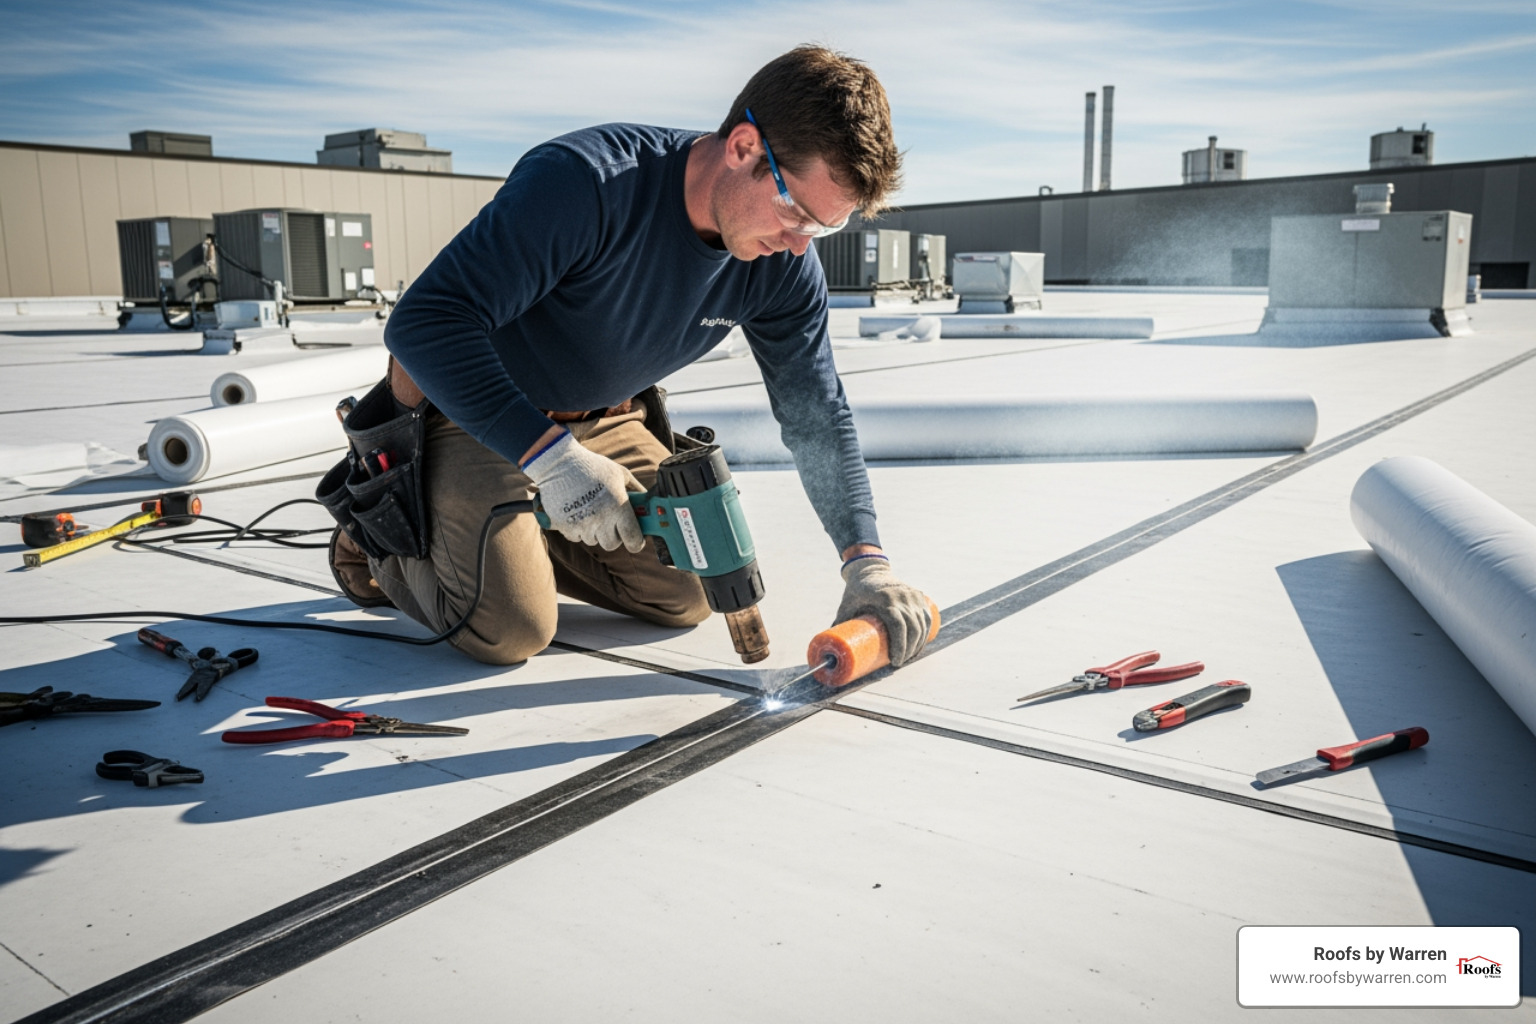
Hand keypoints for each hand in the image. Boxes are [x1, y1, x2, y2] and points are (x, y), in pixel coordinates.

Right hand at [523, 432, 645, 551]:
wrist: (558, 463)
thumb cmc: (593, 466)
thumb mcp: (620, 473)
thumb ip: (636, 489)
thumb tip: (648, 501)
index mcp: (618, 507)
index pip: (633, 540)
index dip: (636, 543)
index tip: (636, 540)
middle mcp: (602, 519)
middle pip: (612, 544)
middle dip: (613, 535)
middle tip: (610, 522)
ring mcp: (582, 525)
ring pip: (593, 540)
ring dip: (594, 531)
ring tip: (591, 511)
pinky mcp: (565, 527)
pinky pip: (576, 537)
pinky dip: (577, 529)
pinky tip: (577, 512)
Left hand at [835, 555, 933, 666]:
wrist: (870, 569)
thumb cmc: (856, 591)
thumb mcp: (846, 605)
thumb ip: (840, 625)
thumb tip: (831, 650)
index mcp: (885, 598)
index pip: (898, 624)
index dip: (900, 645)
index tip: (895, 661)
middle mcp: (902, 595)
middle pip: (913, 627)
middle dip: (909, 649)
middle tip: (899, 662)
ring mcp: (912, 594)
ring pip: (922, 623)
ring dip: (919, 643)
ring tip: (908, 657)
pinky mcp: (918, 595)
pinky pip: (926, 616)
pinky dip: (926, 632)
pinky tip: (920, 643)